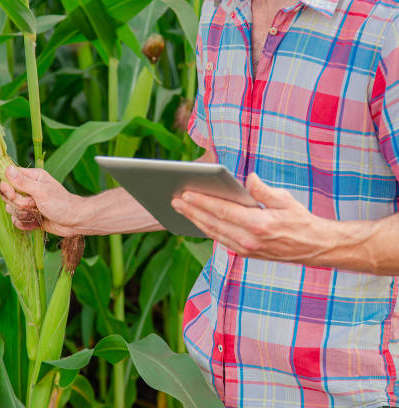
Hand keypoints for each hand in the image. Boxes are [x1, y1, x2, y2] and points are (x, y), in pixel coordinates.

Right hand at [0, 166, 84, 236]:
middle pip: (9, 195)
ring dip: (22, 214)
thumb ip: (23, 182)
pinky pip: (17, 220)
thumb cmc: (62, 203)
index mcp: (33, 178)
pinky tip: (35, 222)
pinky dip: (24, 223)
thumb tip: (8, 169)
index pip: (9, 177)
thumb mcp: (41, 191)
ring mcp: (29, 203)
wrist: (75, 222)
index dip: (8, 187)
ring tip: (37, 213)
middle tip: (32, 204)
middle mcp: (29, 189)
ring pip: (12, 208)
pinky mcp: (31, 216)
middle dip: (18, 203)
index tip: (13, 194)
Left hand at [170, 173, 338, 264]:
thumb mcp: (286, 200)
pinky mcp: (245, 254)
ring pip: (213, 233)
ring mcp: (246, 249)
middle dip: (191, 210)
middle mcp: (249, 240)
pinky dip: (206, 229)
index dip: (202, 202)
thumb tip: (248, 179)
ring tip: (180, 208)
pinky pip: (220, 240)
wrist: (314, 248)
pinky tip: (196, 220)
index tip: (186, 193)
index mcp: (259, 224)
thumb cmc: (300, 220)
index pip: (223, 211)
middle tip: (174, 199)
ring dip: (194, 220)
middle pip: (212, 223)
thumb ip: (264, 190)